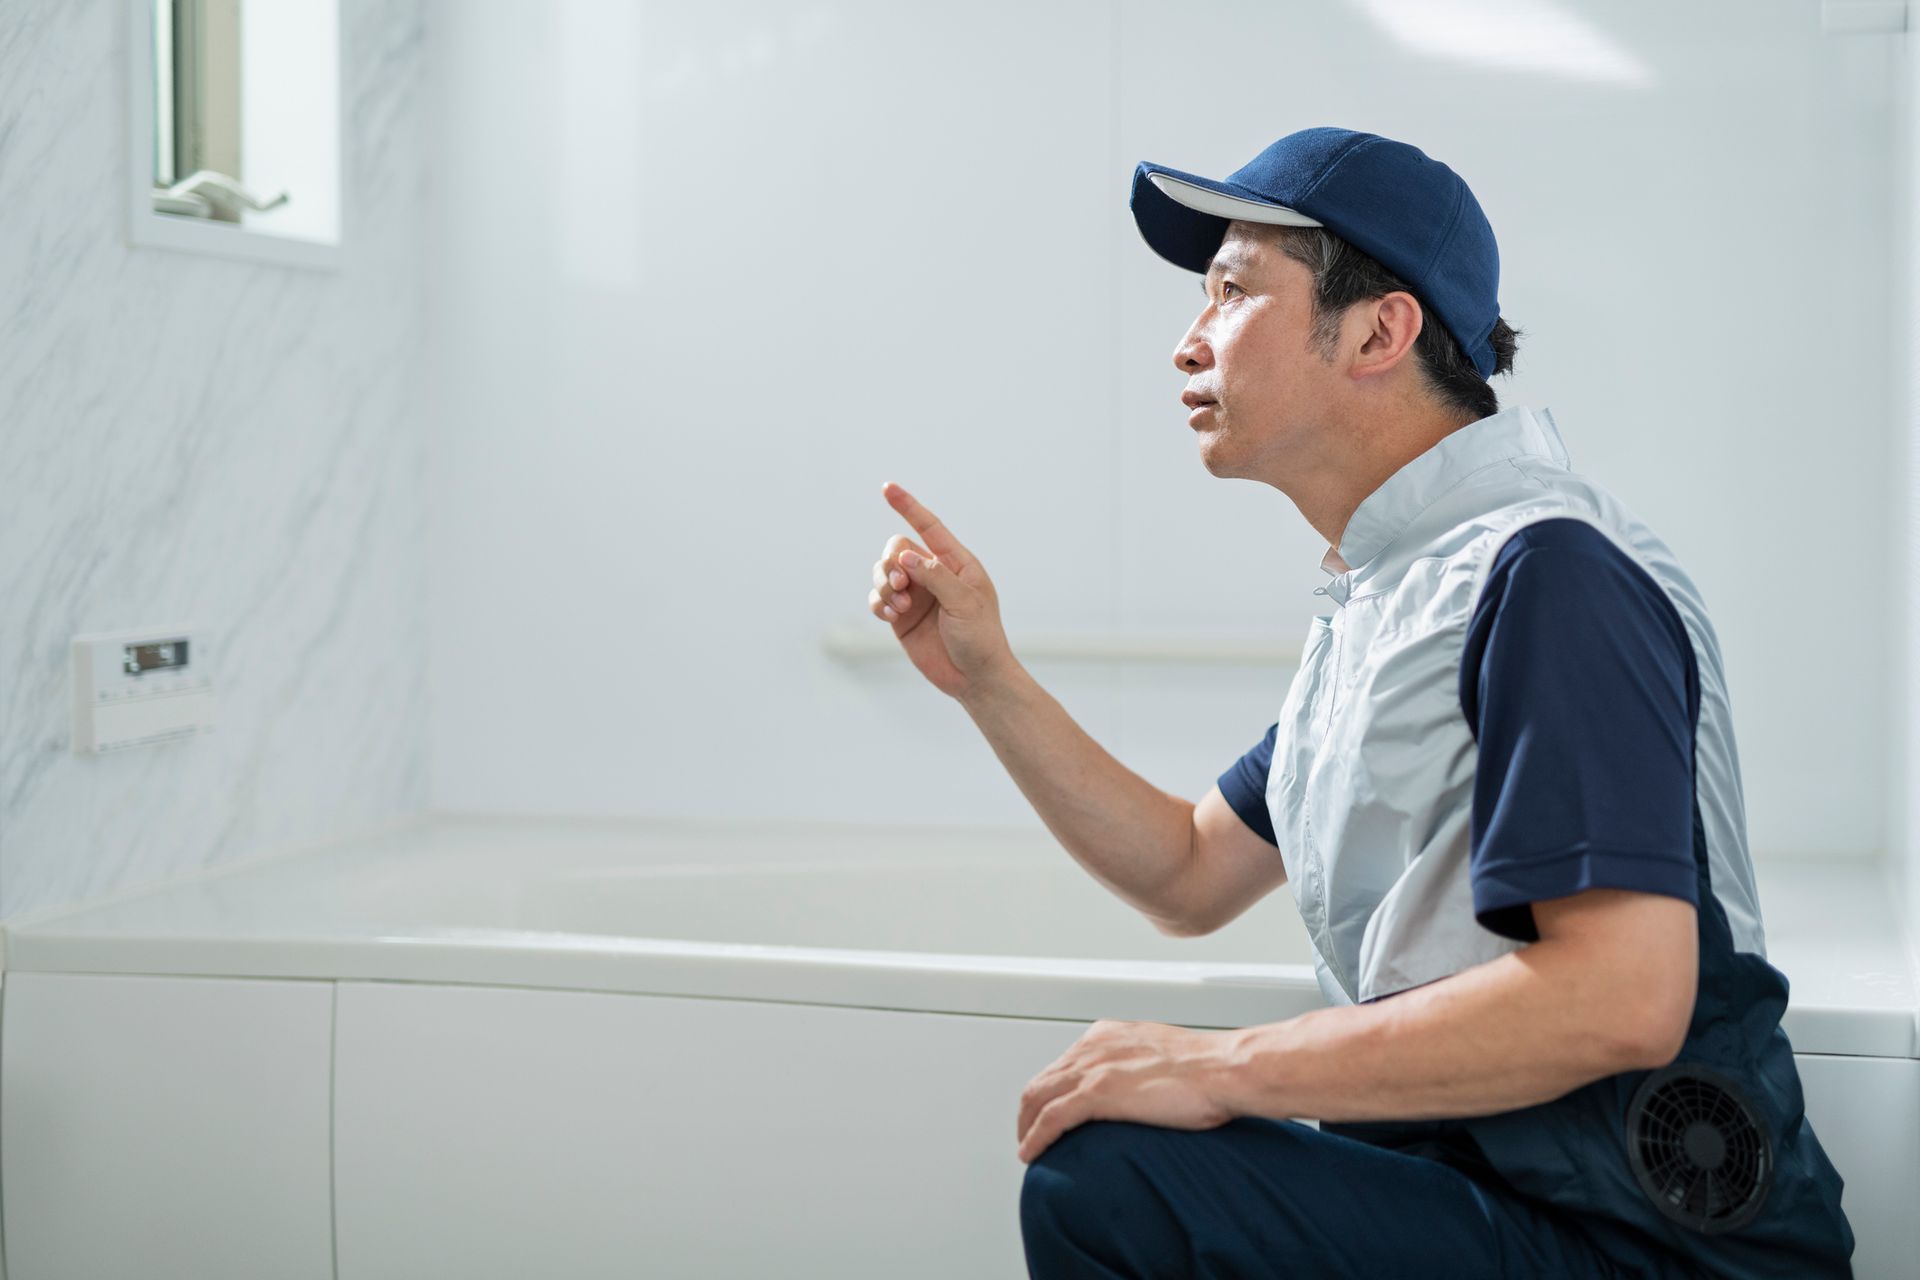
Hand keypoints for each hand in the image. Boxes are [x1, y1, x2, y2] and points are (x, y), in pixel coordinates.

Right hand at [868, 481, 1016, 699]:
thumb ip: (935, 576)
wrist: (975, 678)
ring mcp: (916, 595)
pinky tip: (891, 616)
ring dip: (884, 584)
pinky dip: (879, 603)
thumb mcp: (965, 603)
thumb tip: (906, 556)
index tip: (887, 488)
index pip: (929, 527)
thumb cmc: (981, 638)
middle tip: (901, 583)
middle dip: (891, 562)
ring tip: (899, 605)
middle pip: (897, 549)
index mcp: (956, 564)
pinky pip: (879, 598)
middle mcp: (933, 575)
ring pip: (883, 572)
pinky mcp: (901, 617)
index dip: (908, 507)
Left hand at [1016, 1019, 1238, 1163]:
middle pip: (1043, 1080)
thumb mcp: (1162, 1056)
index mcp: (1108, 1035)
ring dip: (1026, 1126)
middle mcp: (1094, 1046)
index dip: (1051, 1090)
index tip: (1050, 1109)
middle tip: (1030, 1133)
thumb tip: (1137, 1089)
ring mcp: (1093, 1068)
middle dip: (1030, 1110)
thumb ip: (1139, 1066)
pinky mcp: (1097, 1093)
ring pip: (1038, 1098)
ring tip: (1027, 1148)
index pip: (1063, 1064)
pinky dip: (1035, 1138)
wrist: (1224, 1070)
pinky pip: (1050, 1119)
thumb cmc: (1209, 1069)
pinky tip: (1032, 1154)